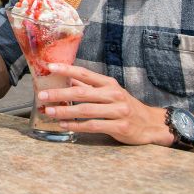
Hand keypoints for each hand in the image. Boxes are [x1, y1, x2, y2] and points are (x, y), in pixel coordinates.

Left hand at [39, 63, 169, 145]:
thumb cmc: (124, 106)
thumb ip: (88, 86)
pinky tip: (64, 125)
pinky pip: (94, 125)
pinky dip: (77, 125)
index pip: (85, 73)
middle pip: (82, 92)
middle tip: (42, 95)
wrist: (151, 124)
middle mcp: (113, 94)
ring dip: (65, 111)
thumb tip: (65, 79)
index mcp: (108, 83)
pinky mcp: (120, 127)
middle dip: (60, 93)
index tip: (49, 67)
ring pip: (86, 110)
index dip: (67, 69)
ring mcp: (118, 111)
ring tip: (49, 111)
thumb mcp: (109, 92)